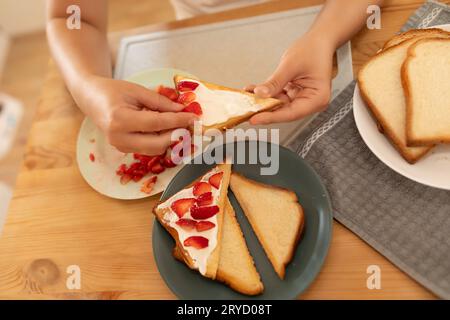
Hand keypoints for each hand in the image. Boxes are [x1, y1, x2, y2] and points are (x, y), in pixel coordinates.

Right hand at [75, 76, 196, 154]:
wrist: (91, 98)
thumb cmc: (113, 91)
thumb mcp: (137, 91)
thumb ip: (160, 102)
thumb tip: (182, 111)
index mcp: (120, 120)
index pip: (157, 124)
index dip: (178, 121)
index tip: (193, 117)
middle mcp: (119, 138)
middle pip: (157, 144)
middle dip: (176, 134)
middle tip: (189, 123)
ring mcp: (120, 146)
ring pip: (155, 149)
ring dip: (169, 138)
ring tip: (177, 124)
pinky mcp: (123, 150)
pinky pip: (148, 149)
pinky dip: (160, 140)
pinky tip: (165, 128)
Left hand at [247, 32, 334, 124]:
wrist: (319, 40)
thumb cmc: (313, 50)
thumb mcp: (290, 65)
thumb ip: (275, 82)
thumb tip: (260, 94)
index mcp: (317, 98)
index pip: (291, 113)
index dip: (271, 117)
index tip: (255, 119)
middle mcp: (311, 102)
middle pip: (284, 112)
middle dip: (265, 110)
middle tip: (247, 111)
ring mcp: (302, 98)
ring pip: (279, 105)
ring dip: (263, 101)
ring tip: (247, 98)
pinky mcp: (294, 94)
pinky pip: (278, 97)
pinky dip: (266, 94)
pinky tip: (254, 91)